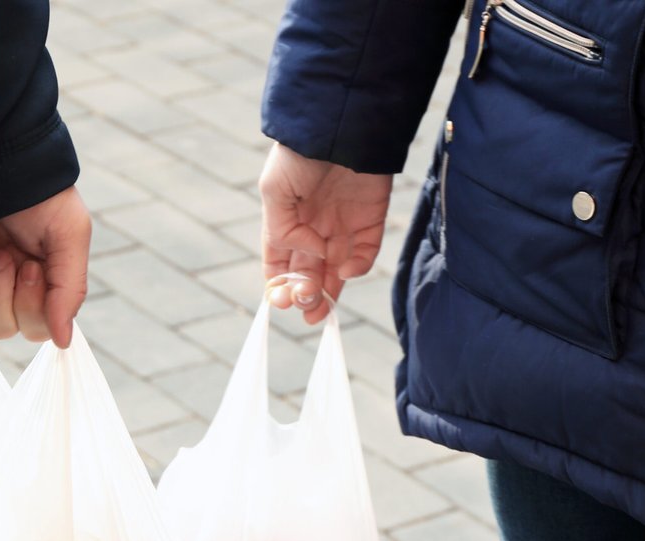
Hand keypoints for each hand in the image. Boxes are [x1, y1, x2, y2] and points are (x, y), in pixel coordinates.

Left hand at [0, 186, 91, 347]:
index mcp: (35, 281)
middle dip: (0, 296)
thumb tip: (65, 341)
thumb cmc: (34, 191)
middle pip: (1, 329)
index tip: (30, 266)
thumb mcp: (68, 232)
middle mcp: (0, 287)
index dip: (32, 308)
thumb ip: (69, 288)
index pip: (35, 328)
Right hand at [260, 144, 392, 323]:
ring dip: (329, 293)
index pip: (279, 265)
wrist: (341, 126)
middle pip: (307, 274)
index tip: (280, 298)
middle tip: (304, 303)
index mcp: (285, 222)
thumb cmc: (300, 154)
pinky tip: (346, 270)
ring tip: (321, 310)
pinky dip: (357, 267)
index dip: (278, 286)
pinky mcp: (370, 220)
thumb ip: (281, 230)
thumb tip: (308, 255)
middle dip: (304, 295)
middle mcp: (313, 229)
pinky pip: (365, 253)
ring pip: (336, 272)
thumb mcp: (274, 190)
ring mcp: (342, 226)